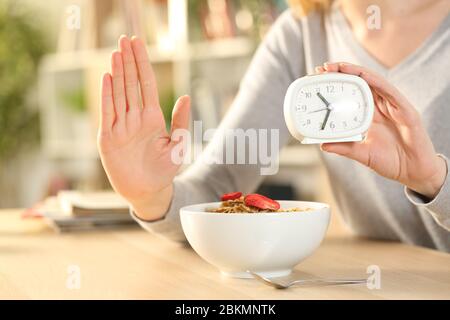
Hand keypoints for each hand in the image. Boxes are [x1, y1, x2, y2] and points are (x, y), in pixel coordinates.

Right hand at [98, 35, 190, 218]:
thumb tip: (186, 96)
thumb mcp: (177, 145)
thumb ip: (180, 121)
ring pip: (119, 94)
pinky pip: (108, 113)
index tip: (139, 44)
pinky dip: (107, 96)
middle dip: (128, 61)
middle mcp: (135, 119)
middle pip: (131, 84)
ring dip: (117, 73)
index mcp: (152, 118)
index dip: (143, 64)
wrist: (149, 191)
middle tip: (124, 39)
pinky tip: (107, 78)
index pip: (147, 84)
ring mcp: (121, 127)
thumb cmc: (164, 170)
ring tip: (116, 53)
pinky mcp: (108, 138)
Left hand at [316, 62, 446, 198]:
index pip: (352, 93)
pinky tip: (363, 75)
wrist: (413, 172)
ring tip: (338, 66)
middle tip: (322, 68)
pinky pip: (390, 91)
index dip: (337, 84)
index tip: (319, 78)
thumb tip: (322, 145)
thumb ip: (343, 148)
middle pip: (360, 82)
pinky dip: (376, 81)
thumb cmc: (391, 161)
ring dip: (356, 72)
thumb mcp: (361, 154)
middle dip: (342, 72)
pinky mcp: (406, 110)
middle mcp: (381, 107)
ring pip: (373, 81)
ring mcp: (393, 106)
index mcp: (370, 115)